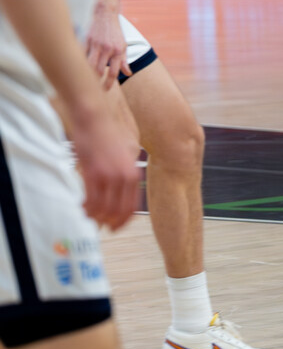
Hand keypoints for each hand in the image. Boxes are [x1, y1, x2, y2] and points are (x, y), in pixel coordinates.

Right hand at [66, 106, 138, 231]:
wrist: (95, 120)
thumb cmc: (108, 136)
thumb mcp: (126, 155)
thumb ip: (126, 173)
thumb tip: (122, 191)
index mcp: (134, 174)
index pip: (132, 207)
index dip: (123, 221)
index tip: (116, 227)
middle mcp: (124, 177)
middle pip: (118, 211)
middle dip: (109, 223)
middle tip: (101, 227)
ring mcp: (109, 175)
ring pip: (103, 208)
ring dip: (95, 216)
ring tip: (89, 215)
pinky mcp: (93, 172)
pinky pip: (91, 199)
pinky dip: (86, 208)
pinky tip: (82, 207)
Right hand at [84, 1, 127, 88]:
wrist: (105, 13)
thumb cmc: (114, 31)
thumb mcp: (123, 45)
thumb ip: (124, 60)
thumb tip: (128, 73)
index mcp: (117, 51)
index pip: (114, 72)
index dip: (109, 83)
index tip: (104, 90)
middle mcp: (107, 48)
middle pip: (99, 70)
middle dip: (95, 82)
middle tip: (92, 89)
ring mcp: (95, 44)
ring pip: (89, 64)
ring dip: (86, 74)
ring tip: (84, 81)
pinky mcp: (86, 40)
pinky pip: (81, 54)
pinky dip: (78, 61)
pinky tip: (75, 67)